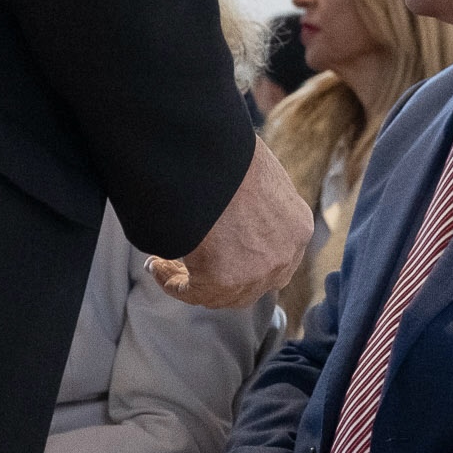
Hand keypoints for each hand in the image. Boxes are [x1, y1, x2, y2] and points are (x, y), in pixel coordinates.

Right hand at [149, 139, 310, 308]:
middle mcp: (283, 257)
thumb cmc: (233, 157)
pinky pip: (191, 292)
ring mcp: (255, 273)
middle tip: (192, 264)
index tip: (220, 252)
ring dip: (191, 280)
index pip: (275, 260)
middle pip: (250, 284)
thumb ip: (258, 203)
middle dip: (220, 278)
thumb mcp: (261, 178)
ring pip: (221, 294)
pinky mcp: (222, 282)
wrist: (216, 159)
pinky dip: (170, 281)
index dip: (246, 261)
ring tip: (165, 262)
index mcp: (297, 228)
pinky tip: (155, 265)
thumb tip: (236, 211)